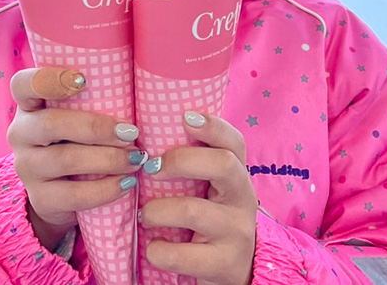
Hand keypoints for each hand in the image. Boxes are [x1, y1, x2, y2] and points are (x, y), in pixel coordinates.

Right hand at [7, 67, 144, 250]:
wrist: (60, 193)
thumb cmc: (78, 140)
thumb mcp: (77, 117)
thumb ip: (93, 102)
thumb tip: (139, 95)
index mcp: (28, 104)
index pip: (23, 84)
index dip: (49, 79)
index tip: (83, 80)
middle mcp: (20, 133)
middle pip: (50, 124)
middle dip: (95, 128)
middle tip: (131, 133)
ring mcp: (26, 167)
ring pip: (64, 160)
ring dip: (107, 159)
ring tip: (136, 159)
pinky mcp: (40, 198)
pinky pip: (73, 195)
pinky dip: (105, 189)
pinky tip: (126, 184)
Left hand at [141, 111, 256, 284]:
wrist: (236, 272)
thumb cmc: (209, 219)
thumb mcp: (209, 190)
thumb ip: (192, 165)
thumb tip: (143, 131)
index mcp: (237, 175)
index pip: (235, 142)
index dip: (213, 125)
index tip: (185, 117)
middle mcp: (243, 200)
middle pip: (223, 165)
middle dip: (181, 160)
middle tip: (151, 168)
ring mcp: (237, 233)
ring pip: (192, 210)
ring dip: (156, 210)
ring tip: (146, 215)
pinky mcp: (224, 265)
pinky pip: (181, 254)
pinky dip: (158, 250)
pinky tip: (154, 247)